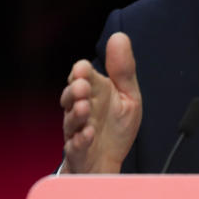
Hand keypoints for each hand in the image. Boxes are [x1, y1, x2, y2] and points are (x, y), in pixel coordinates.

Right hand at [59, 32, 141, 173]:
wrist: (111, 162)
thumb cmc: (116, 128)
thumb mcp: (128, 95)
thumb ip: (123, 69)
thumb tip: (119, 36)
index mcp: (94, 93)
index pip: (82, 77)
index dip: (80, 73)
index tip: (82, 69)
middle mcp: (82, 110)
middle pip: (71, 97)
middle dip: (74, 91)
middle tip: (81, 86)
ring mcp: (78, 131)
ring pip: (71, 121)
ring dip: (76, 114)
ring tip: (84, 108)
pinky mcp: (79, 153)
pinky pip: (75, 146)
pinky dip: (81, 140)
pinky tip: (88, 134)